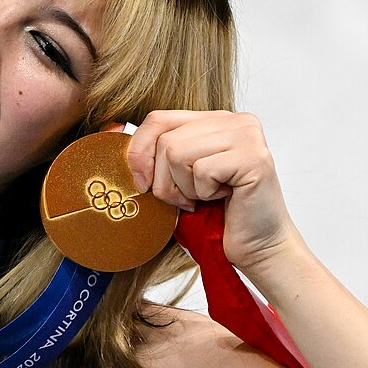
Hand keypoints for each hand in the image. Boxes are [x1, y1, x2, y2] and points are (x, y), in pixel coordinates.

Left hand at [111, 111, 301, 272]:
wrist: (258, 249)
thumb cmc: (216, 218)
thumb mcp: (177, 179)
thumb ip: (154, 153)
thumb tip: (109, 129)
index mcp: (215, 120)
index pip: (158, 118)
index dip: (140, 152)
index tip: (142, 183)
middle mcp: (235, 120)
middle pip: (166, 139)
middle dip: (164, 180)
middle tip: (185, 200)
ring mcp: (247, 136)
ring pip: (178, 153)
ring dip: (184, 188)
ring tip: (205, 199)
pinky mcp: (255, 157)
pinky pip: (202, 170)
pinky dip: (205, 193)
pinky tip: (224, 199)